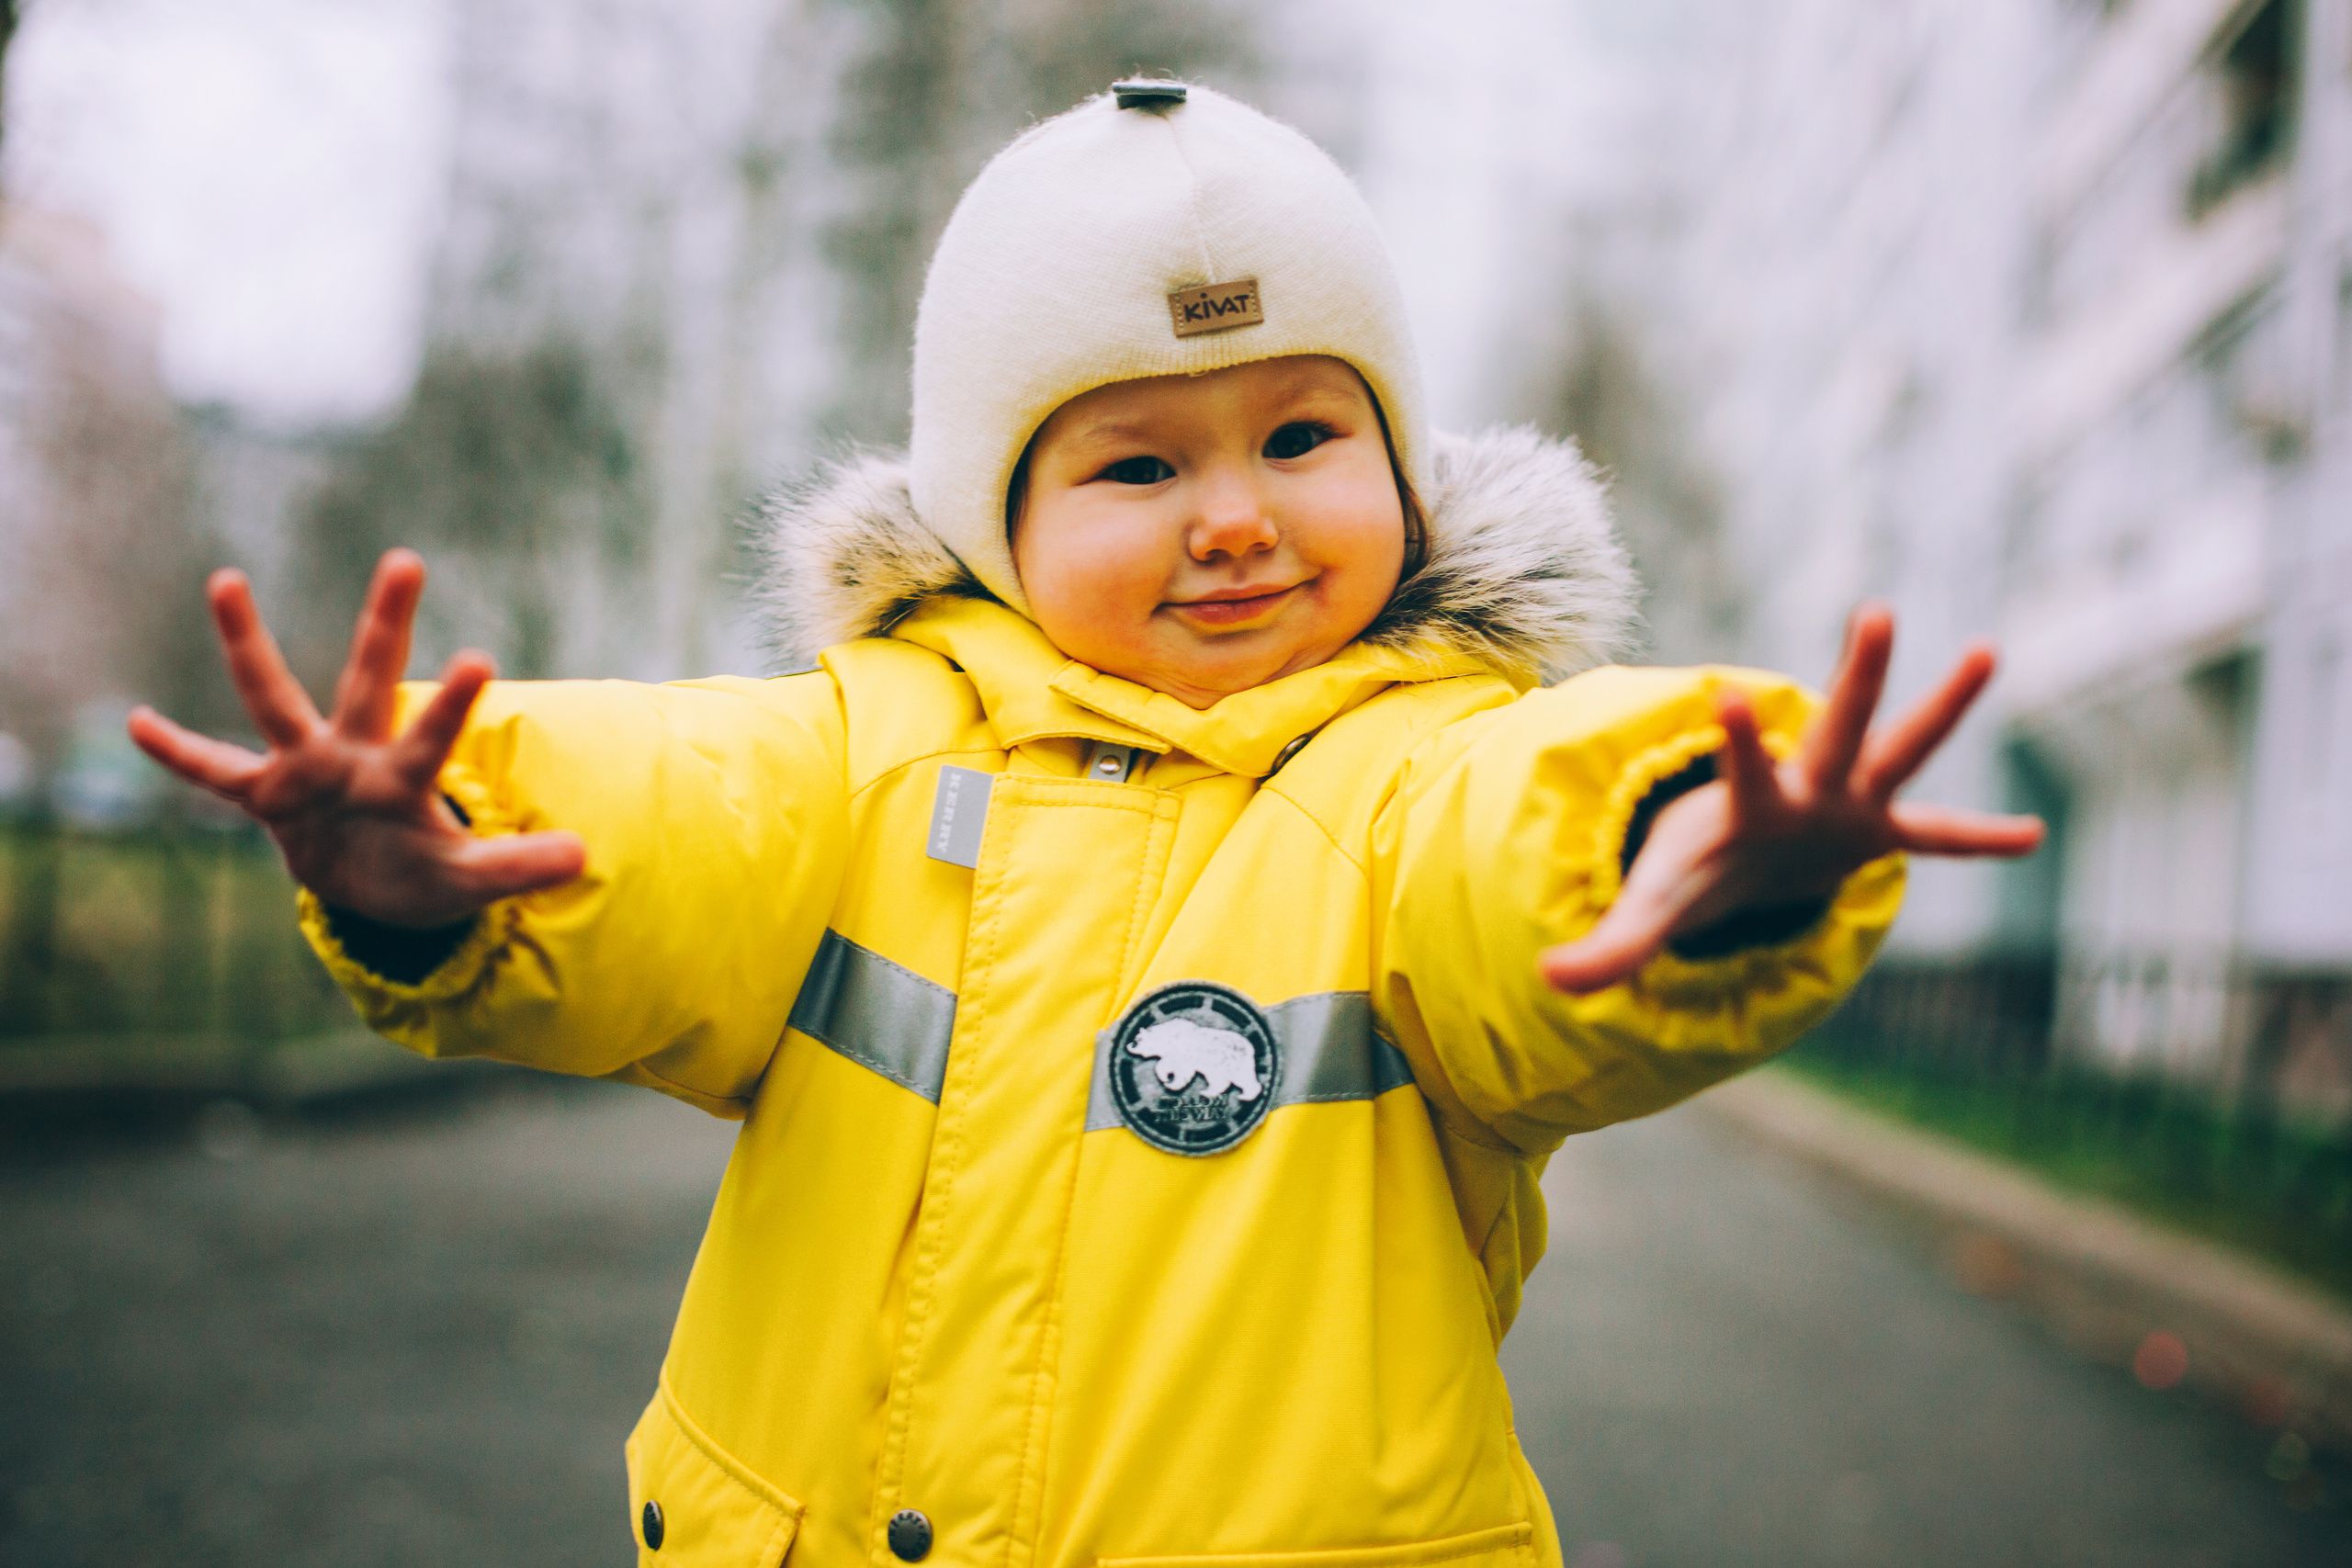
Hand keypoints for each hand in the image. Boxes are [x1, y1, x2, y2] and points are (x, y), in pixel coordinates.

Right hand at [127, 549, 586, 927]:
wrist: (375, 890)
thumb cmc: (423, 873)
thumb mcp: (469, 880)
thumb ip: (517, 868)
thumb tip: (586, 857)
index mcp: (404, 778)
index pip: (431, 735)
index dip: (453, 702)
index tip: (482, 655)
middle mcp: (355, 758)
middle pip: (368, 680)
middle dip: (385, 624)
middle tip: (407, 557)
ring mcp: (306, 771)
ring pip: (272, 700)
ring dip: (248, 643)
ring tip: (226, 577)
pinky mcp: (268, 797)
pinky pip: (213, 773)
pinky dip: (178, 753)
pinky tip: (135, 722)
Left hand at [1538, 603, 2042, 994]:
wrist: (1731, 867)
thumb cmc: (1693, 872)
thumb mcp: (1651, 912)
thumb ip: (1608, 946)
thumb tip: (1549, 980)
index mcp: (1750, 807)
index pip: (1742, 767)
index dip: (1736, 736)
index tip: (1728, 691)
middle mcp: (1806, 791)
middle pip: (1837, 727)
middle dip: (1858, 676)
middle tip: (1878, 611)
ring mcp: (1848, 805)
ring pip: (1901, 747)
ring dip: (1943, 705)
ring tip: (1988, 650)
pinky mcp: (1878, 831)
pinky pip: (1939, 837)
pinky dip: (1981, 839)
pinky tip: (2034, 836)